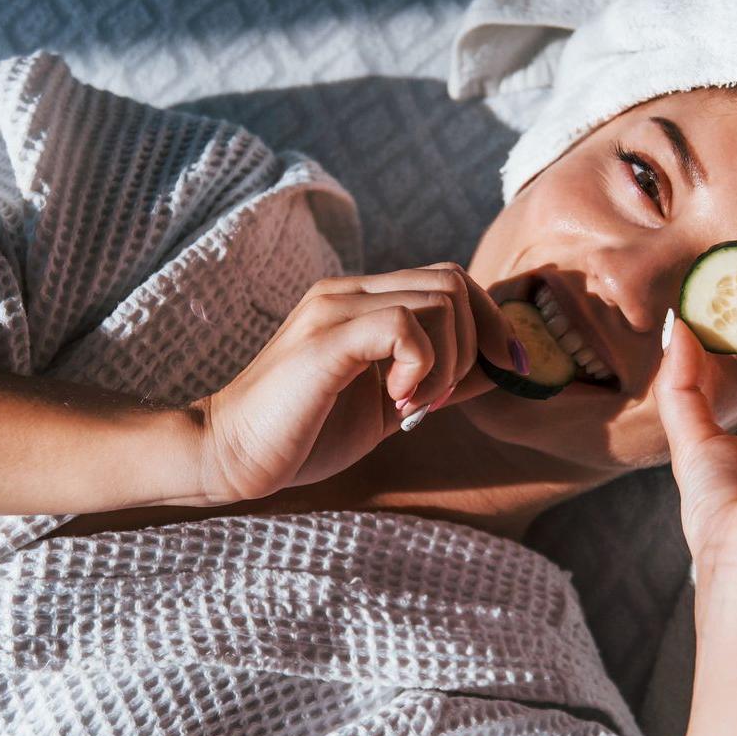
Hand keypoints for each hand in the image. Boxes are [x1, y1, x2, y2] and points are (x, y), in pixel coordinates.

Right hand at [191, 264, 518, 503]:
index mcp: (363, 302)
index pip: (451, 280)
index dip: (491, 322)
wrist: (231, 455)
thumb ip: (442, 378)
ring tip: (413, 403)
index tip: (505, 369)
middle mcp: (349, 293)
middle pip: (454, 282)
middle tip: (441, 397)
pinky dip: (422, 365)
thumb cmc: (306, 433)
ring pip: (439, 300)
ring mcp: (335, 310)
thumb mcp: (393, 403)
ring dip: (448, 360)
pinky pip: (405, 324)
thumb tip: (503, 366)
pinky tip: (396, 400)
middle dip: (475, 344)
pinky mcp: (326, 339)